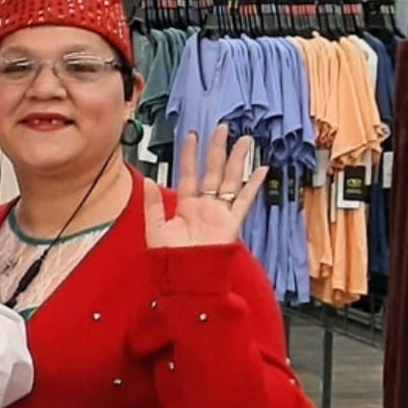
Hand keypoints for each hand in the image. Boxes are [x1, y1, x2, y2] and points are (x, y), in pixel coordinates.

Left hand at [150, 127, 265, 250]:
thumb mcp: (154, 228)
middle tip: (222, 129)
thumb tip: (147, 181)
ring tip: (243, 141)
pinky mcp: (231, 222)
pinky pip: (244, 200)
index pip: (189, 173)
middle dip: (217, 149)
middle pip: (213, 171)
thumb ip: (153, 204)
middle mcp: (204, 206)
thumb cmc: (170, 259)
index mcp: (185, 206)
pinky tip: (260, 169)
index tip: (192, 136)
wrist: (185, 278)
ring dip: (237, 160)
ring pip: (230, 179)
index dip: (190, 155)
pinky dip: (253, 185)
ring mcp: (219, 212)